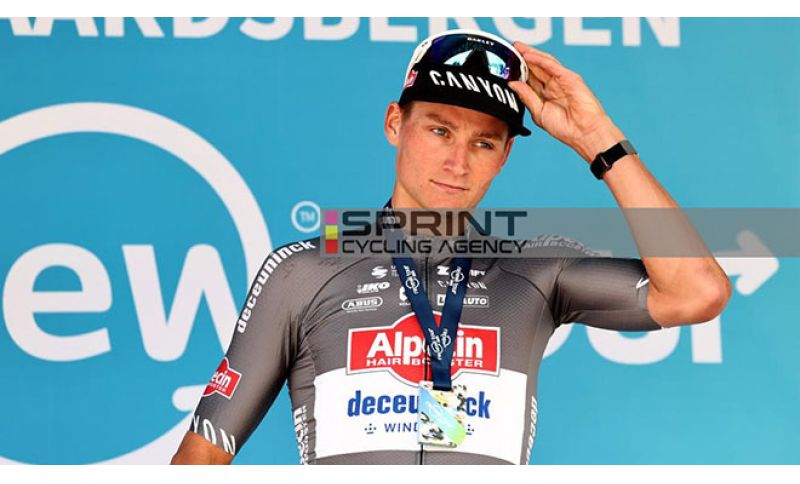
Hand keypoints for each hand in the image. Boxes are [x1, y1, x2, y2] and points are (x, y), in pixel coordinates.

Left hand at [508, 41, 623, 161]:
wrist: (583, 132)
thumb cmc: (565, 127)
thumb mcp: (538, 112)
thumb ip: (526, 96)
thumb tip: (512, 84)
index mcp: (546, 95)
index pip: (530, 79)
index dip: (518, 71)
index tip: (506, 65)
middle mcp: (553, 86)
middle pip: (536, 68)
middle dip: (523, 58)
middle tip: (510, 50)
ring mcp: (562, 80)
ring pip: (544, 63)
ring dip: (530, 54)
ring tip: (517, 48)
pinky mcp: (569, 78)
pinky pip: (552, 66)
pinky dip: (540, 59)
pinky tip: (529, 55)